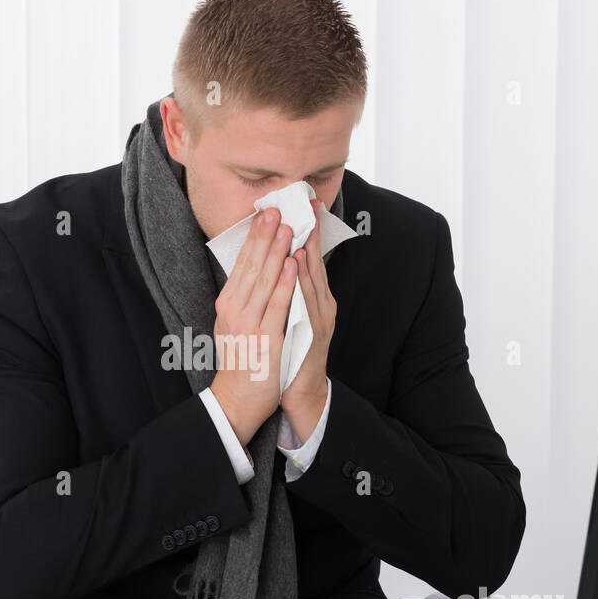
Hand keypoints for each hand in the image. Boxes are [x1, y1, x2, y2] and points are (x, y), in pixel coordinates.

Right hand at [209, 207, 296, 446]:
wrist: (238, 399)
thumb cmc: (241, 361)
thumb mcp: (233, 324)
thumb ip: (243, 298)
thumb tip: (256, 268)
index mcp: (228, 304)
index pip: (242, 264)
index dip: (255, 238)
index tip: (265, 215)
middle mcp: (234, 311)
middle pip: (252, 266)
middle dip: (265, 236)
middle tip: (277, 210)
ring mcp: (249, 325)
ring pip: (265, 281)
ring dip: (278, 252)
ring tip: (288, 228)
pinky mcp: (265, 339)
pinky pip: (278, 305)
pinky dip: (286, 282)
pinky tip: (293, 263)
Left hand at [280, 198, 334, 438]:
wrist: (298, 392)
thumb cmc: (288, 354)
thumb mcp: (289, 318)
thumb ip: (287, 293)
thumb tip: (275, 265)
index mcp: (315, 300)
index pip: (310, 261)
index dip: (308, 233)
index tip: (303, 207)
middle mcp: (322, 306)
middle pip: (315, 264)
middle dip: (309, 234)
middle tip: (303, 205)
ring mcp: (320, 319)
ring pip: (312, 279)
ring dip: (305, 250)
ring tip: (299, 225)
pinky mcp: (314, 333)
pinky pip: (305, 301)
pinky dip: (301, 279)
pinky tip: (298, 262)